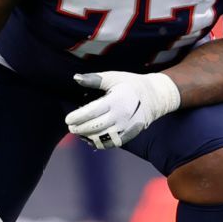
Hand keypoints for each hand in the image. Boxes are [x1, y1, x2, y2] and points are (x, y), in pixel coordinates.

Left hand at [65, 71, 180, 148]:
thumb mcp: (114, 77)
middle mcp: (122, 116)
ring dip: (87, 137)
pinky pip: (110, 144)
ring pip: (101, 138)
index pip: (92, 112)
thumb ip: (94, 79)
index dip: (78, 117)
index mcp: (116, 100)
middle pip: (95, 127)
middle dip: (79, 129)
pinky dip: (98, 143)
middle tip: (71, 127)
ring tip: (79, 132)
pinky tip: (90, 139)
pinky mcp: (129, 136)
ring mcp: (126, 128)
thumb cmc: (130, 84)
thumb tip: (76, 78)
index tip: (68, 119)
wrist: (154, 97)